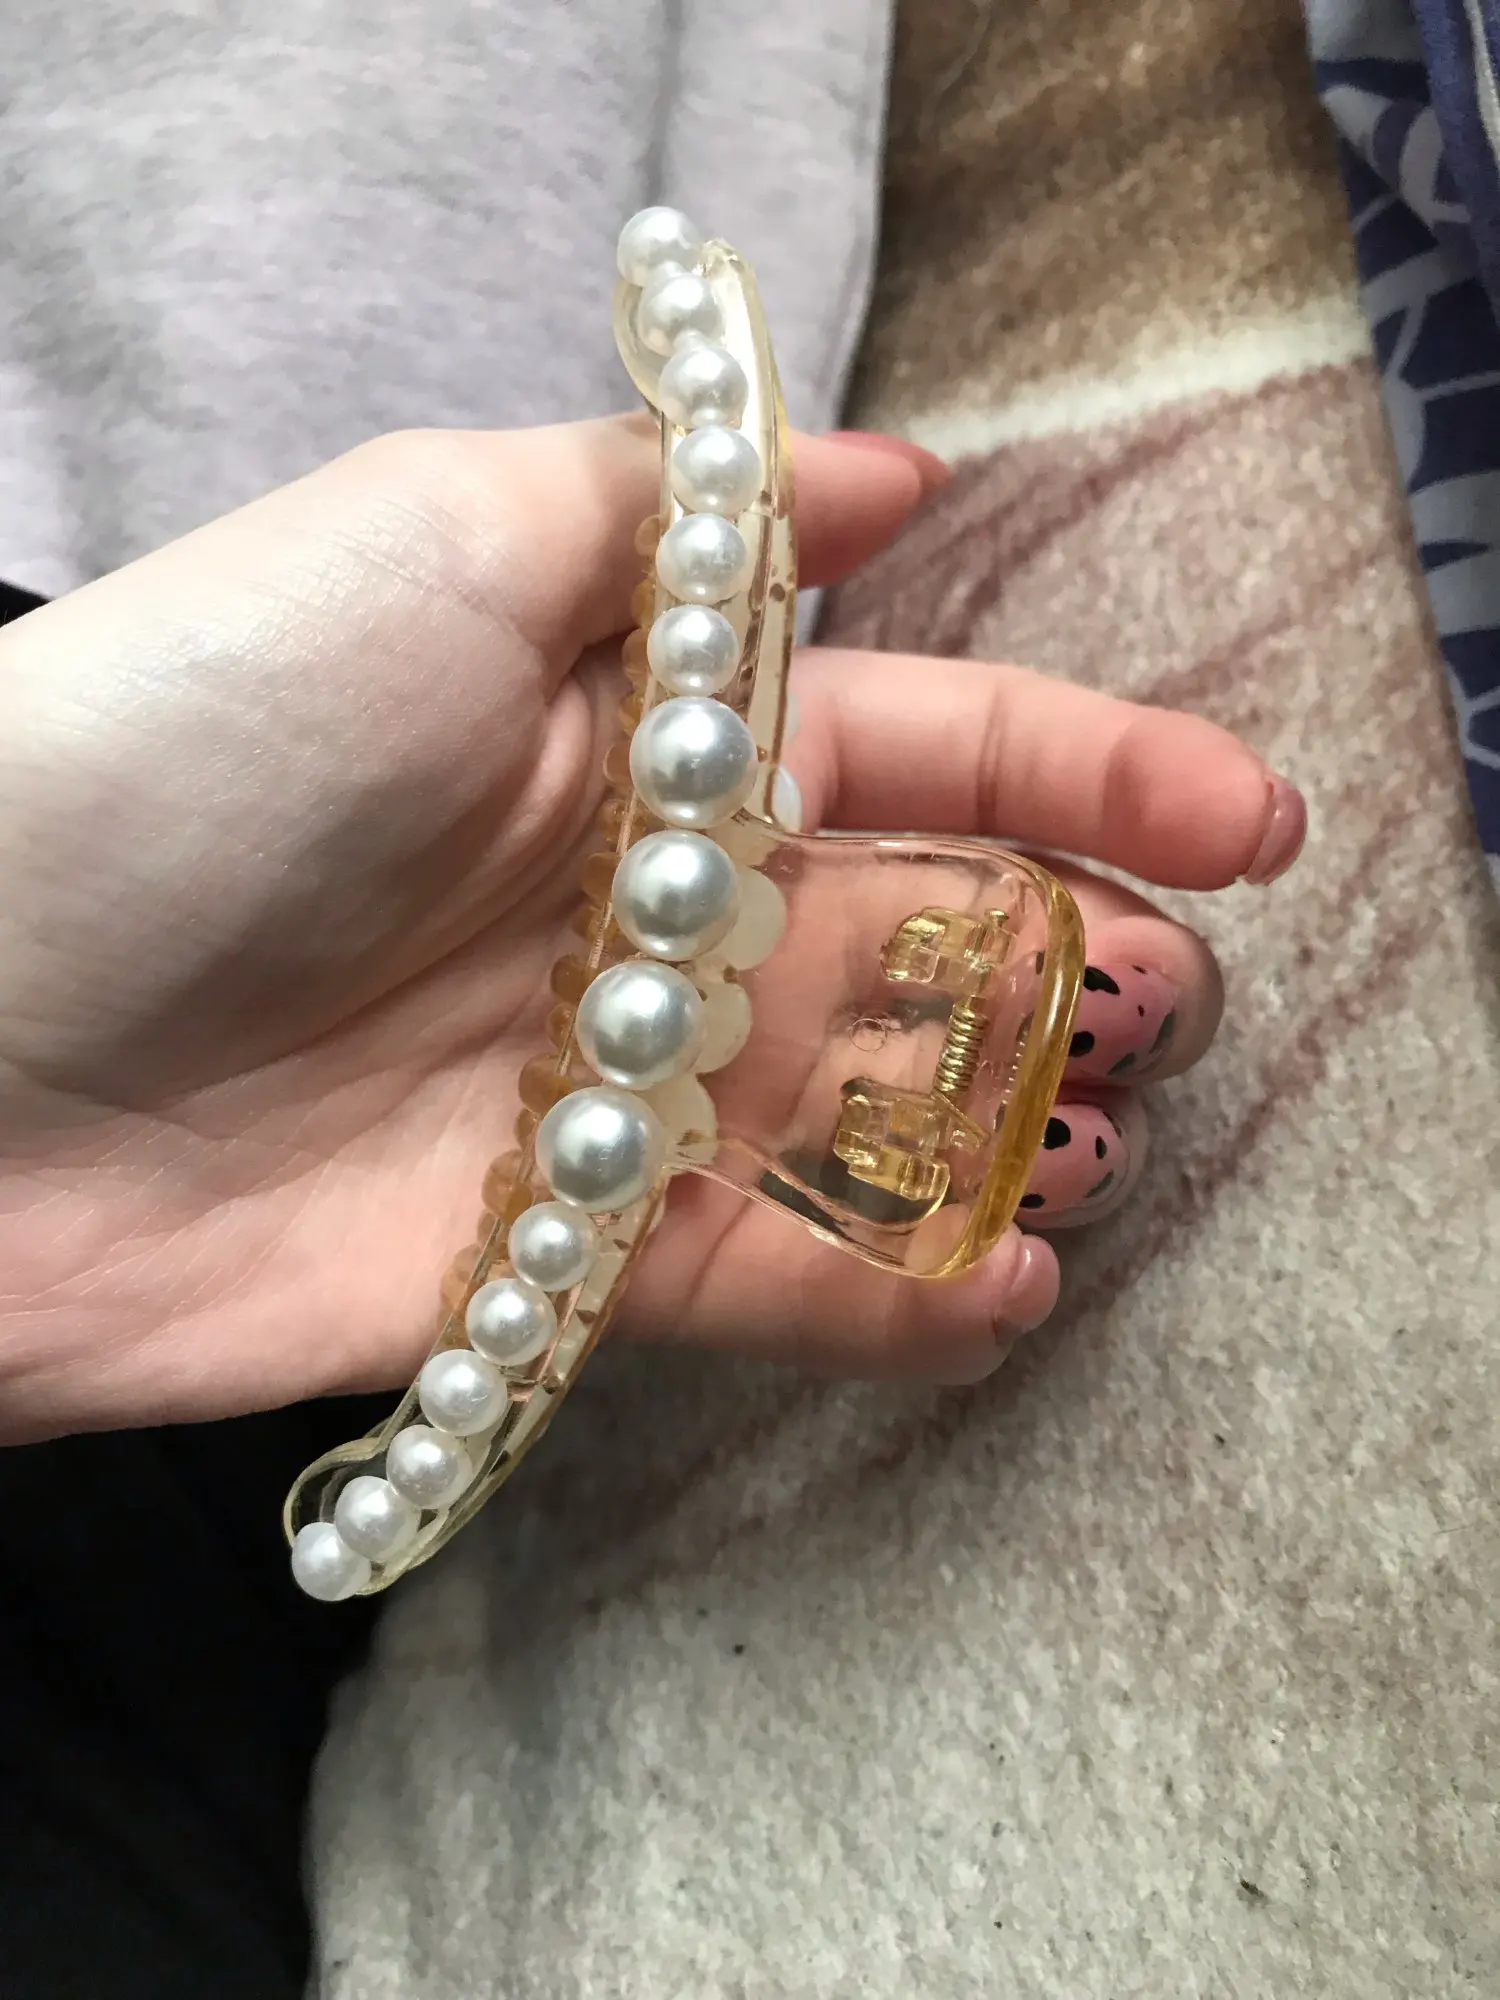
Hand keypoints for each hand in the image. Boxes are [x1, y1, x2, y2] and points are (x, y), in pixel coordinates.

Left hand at [0, 418, 1302, 1439]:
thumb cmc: (190, 749)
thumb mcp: (431, 540)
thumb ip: (673, 513)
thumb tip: (887, 471)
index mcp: (625, 728)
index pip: (907, 735)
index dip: (1082, 764)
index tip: (1240, 811)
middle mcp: (627, 904)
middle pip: (904, 930)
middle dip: (1063, 957)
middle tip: (1174, 996)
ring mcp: (590, 1089)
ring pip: (852, 1112)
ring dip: (1000, 1125)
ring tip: (1111, 1139)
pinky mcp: (537, 1256)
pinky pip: (751, 1279)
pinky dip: (887, 1294)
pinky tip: (1008, 1287)